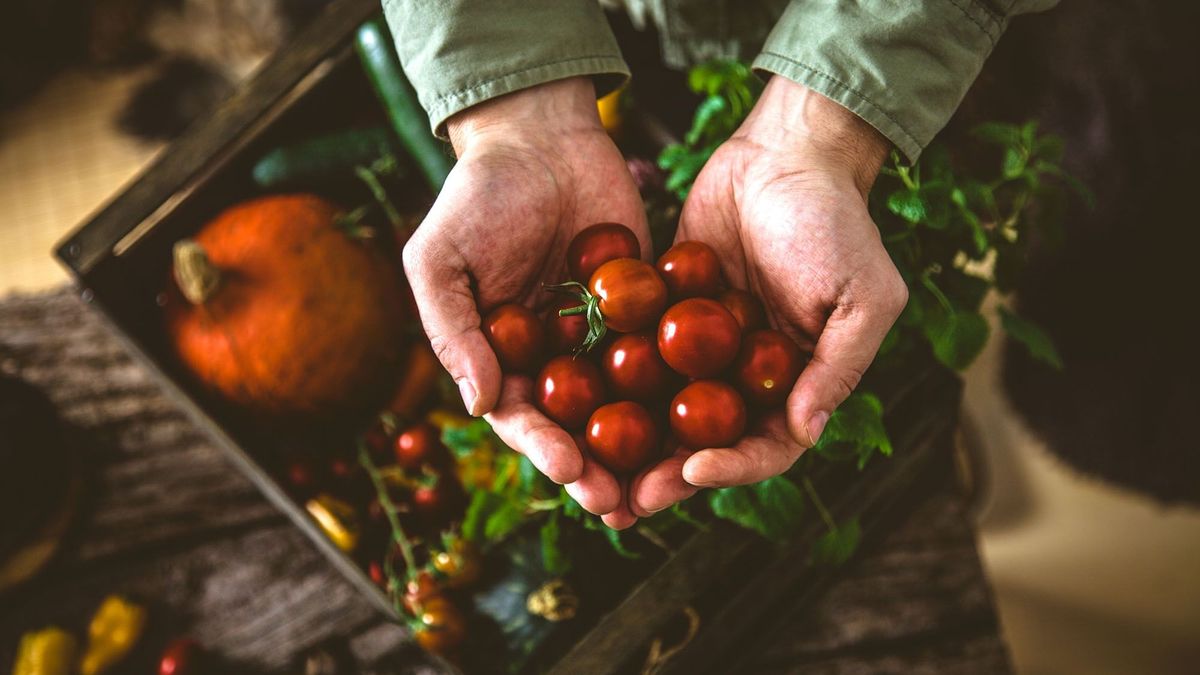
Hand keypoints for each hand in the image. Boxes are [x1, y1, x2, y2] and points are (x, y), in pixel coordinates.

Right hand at [402, 77, 648, 517]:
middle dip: (599, 468)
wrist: (540, 137)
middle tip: (625, 502)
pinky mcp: (646, 309)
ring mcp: (602, 337)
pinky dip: (684, 384)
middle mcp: (554, 359)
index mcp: (501, 358)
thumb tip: (478, 403)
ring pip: (626, 404)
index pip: (522, 417)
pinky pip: (664, 351)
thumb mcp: (441, 259)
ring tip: (668, 483)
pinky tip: (710, 415)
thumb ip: (453, 330)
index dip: (544, 447)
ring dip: (644, 448)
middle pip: (578, 426)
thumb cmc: (476, 197)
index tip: (570, 470)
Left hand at [627, 77, 907, 517]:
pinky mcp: (665, 313)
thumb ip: (837, 366)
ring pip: (664, 410)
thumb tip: (807, 432)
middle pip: (706, 442)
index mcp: (797, 383)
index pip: (767, 446)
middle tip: (626, 501)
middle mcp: (747, 376)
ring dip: (633, 444)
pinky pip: (636, 355)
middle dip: (668, 474)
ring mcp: (703, 348)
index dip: (733, 468)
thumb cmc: (836, 222)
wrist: (785, 152)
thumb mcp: (862, 295)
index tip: (693, 471)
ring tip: (591, 470)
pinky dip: (608, 381)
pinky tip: (570, 402)